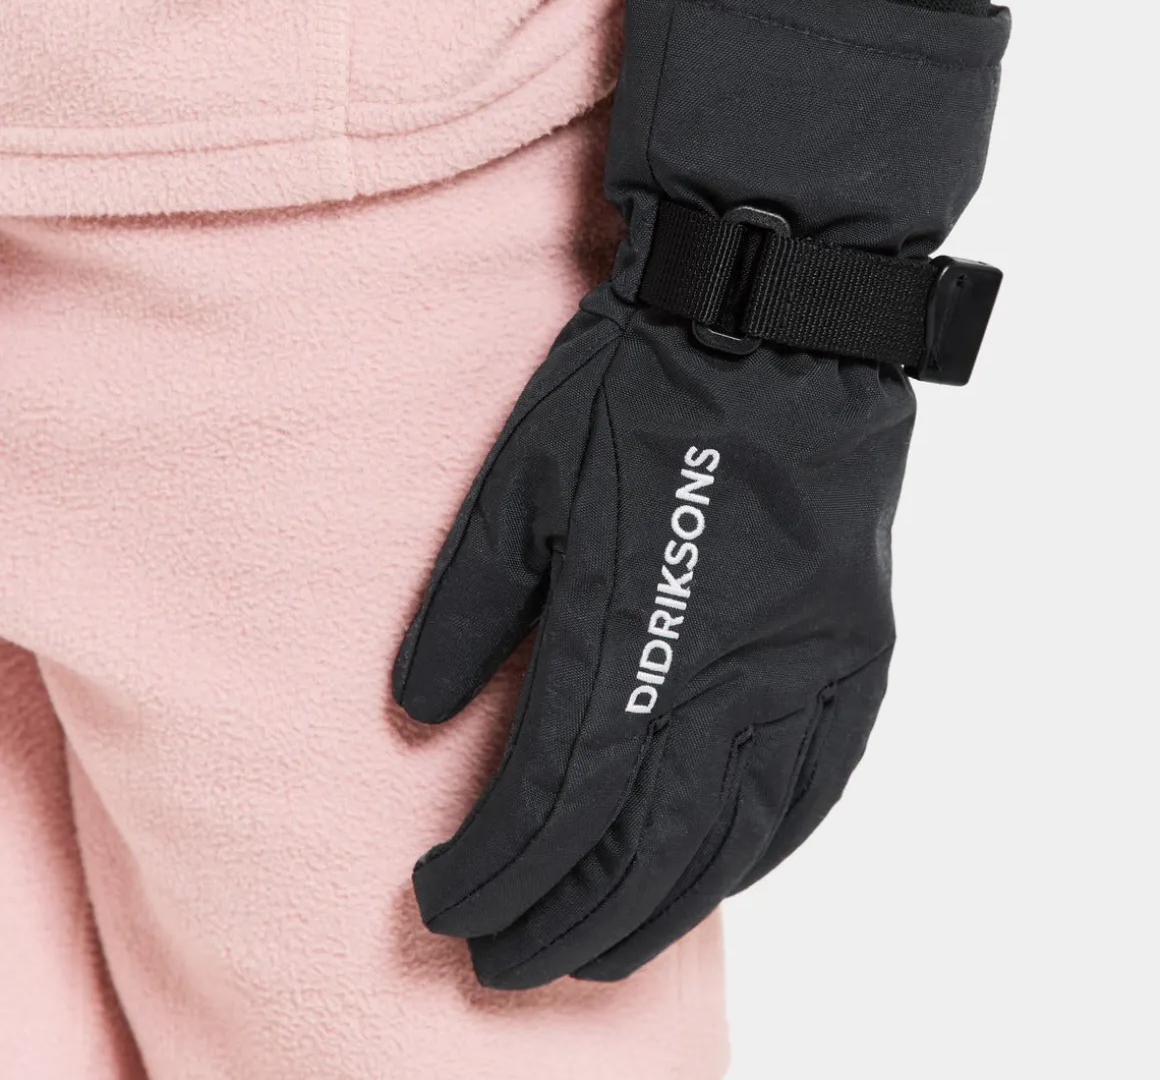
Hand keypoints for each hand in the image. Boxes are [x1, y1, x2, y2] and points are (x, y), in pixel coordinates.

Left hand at [394, 0, 1006, 986]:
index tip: (439, 902)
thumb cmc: (635, 387)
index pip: (549, 800)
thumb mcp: (520, 477)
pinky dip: (755, 856)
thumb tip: (416, 711)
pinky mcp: (853, 656)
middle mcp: (724, 676)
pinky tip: (713, 879)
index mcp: (627, 630)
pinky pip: (811, 790)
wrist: (771, 317)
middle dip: (556, 922)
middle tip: (500, 961)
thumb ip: (468, 605)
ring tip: (590, 952)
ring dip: (651, 913)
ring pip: (726, 843)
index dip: (490, 871)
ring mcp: (801, 672)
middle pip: (634, 850)